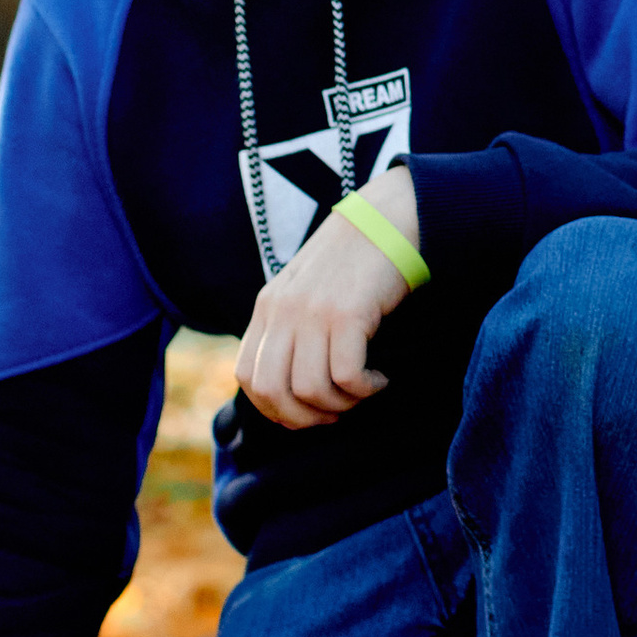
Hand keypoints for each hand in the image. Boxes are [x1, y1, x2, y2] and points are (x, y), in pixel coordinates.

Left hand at [237, 166, 419, 428]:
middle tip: (336, 412)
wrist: (389, 219)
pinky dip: (365, 389)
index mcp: (268, 306)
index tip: (306, 411)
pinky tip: (380, 379)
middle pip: (273, 391)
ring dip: (340, 405)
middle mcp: (283, 310)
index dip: (273, 407)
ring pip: (310, 389)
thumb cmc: (355, 262)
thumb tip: (292, 387)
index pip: (247, 376)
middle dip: (304, 417)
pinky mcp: (346, 314)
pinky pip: (347, 376)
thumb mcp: (307, 290)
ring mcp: (312, 311)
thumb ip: (291, 326)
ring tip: (363, 391)